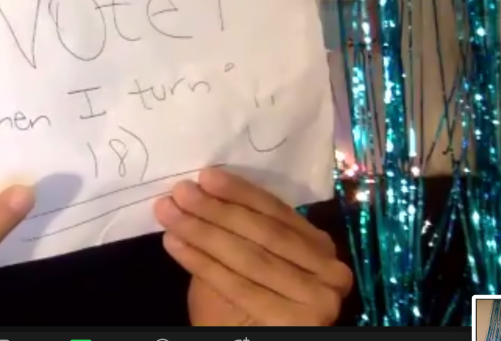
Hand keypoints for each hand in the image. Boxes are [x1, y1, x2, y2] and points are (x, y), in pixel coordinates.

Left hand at [154, 168, 352, 325]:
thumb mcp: (244, 259)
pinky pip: (240, 287)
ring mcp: (319, 298)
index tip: (204, 176)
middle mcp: (330, 270)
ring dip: (204, 232)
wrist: (246, 338)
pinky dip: (202, 263)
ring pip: (250, 257)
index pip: (277, 212)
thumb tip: (201, 190)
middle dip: (216, 210)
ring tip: (170, 214)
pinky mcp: (299, 322)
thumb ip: (235, 228)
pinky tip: (175, 243)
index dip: (239, 192)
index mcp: (319, 246)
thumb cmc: (242, 303)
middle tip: (180, 192)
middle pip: (263, 232)